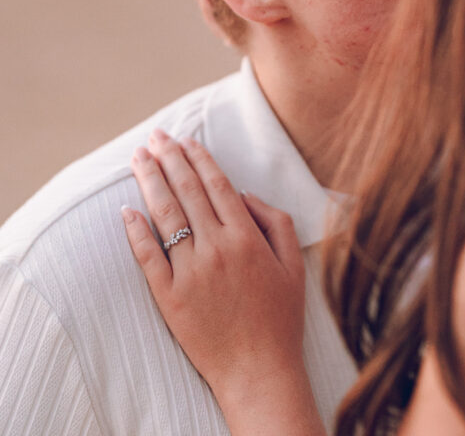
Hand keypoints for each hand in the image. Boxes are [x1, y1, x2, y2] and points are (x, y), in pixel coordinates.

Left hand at [123, 131, 323, 434]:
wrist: (259, 370)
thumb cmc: (280, 317)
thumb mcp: (293, 263)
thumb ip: (275, 220)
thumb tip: (243, 193)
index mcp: (247, 237)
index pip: (217, 185)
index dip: (199, 158)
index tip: (185, 139)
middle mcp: (217, 248)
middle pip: (187, 192)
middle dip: (169, 159)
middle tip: (154, 136)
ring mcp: (191, 273)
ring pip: (165, 216)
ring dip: (150, 182)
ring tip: (138, 159)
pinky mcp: (170, 298)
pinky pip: (148, 258)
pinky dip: (136, 232)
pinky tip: (127, 210)